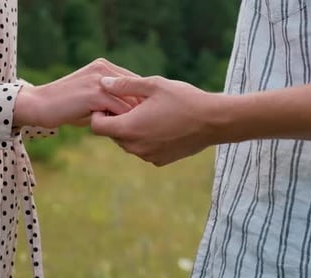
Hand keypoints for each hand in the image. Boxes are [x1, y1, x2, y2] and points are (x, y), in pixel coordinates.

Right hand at [13, 58, 138, 127]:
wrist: (39, 105)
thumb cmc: (66, 107)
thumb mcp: (92, 98)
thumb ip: (112, 100)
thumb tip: (137, 114)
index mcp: (104, 66)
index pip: (135, 82)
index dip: (141, 102)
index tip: (142, 120)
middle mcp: (103, 69)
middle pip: (137, 90)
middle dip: (141, 110)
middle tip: (139, 129)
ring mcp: (99, 80)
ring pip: (131, 101)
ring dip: (132, 119)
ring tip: (129, 132)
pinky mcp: (95, 94)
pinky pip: (120, 110)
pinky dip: (122, 123)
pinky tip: (117, 133)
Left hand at [91, 76, 216, 165]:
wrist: (214, 121)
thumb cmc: (184, 99)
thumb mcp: (153, 85)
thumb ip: (124, 85)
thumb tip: (102, 83)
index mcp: (129, 128)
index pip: (97, 126)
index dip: (98, 114)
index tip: (110, 103)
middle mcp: (135, 146)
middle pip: (112, 135)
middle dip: (116, 120)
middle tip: (131, 105)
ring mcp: (148, 156)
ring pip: (128, 143)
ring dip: (131, 130)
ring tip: (147, 114)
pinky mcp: (160, 161)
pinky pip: (143, 150)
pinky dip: (145, 140)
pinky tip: (160, 125)